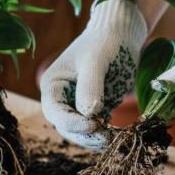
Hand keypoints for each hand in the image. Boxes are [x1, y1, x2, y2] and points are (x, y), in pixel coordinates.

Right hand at [41, 0, 147, 148]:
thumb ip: (90, 87)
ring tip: (113, 138)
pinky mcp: (96, 110)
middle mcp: (62, 98)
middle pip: (66, 126)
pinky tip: (116, 137)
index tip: (93, 123)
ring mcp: (78, 105)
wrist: (121, 36)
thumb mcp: (96, 62)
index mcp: (53, 84)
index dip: (71, 122)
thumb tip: (88, 114)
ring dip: (94, 138)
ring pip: (81, 132)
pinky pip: (96, 129)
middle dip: (85, 134)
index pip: (55, 111)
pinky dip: (104, 136)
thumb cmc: (104, 42)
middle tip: (106, 137)